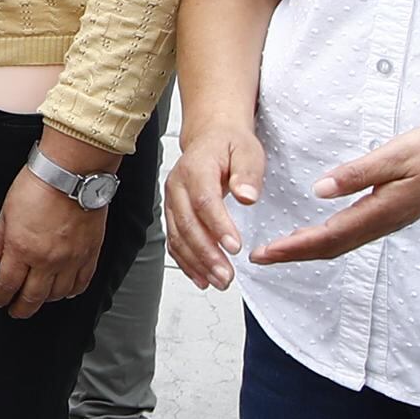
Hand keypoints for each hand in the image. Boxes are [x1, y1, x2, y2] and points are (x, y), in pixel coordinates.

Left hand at [0, 154, 112, 316]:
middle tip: (16, 312)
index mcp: (22, 249)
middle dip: (21, 308)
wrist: (72, 174)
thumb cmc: (39, 186)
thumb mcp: (7, 211)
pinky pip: (81, 283)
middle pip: (32, 297)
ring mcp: (70, 259)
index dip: (0, 297)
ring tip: (39, 300)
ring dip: (46, 301)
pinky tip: (66, 293)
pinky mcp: (90, 254)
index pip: (7, 284)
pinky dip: (72, 292)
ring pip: (58, 294)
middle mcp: (46, 260)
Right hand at [165, 118, 267, 288]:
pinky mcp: (173, 213)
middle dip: (206, 254)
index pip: (204, 200)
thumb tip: (247, 196)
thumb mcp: (247, 150)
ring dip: (197, 263)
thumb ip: (247, 173)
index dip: (218, 226)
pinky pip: (174, 241)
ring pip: (178, 237)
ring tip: (218, 281)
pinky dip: (186, 262)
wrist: (210, 138)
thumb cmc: (229, 144)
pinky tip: (200, 276)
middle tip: (226, 275)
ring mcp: (172, 201)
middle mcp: (177, 186)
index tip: (235, 246)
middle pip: (188, 224)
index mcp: (196, 168)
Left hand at [248, 120, 419, 265]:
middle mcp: (383, 222)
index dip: (293, 247)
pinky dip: (328, 239)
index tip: (265, 253)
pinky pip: (354, 234)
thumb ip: (357, 173)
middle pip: (330, 247)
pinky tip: (317, 232)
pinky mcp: (393, 213)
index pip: (327, 235)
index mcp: (380, 210)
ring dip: (309, 249)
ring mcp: (389, 220)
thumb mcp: (395, 155)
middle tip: (261, 258)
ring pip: (342, 243)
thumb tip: (320, 189)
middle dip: (294, 254)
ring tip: (280, 250)